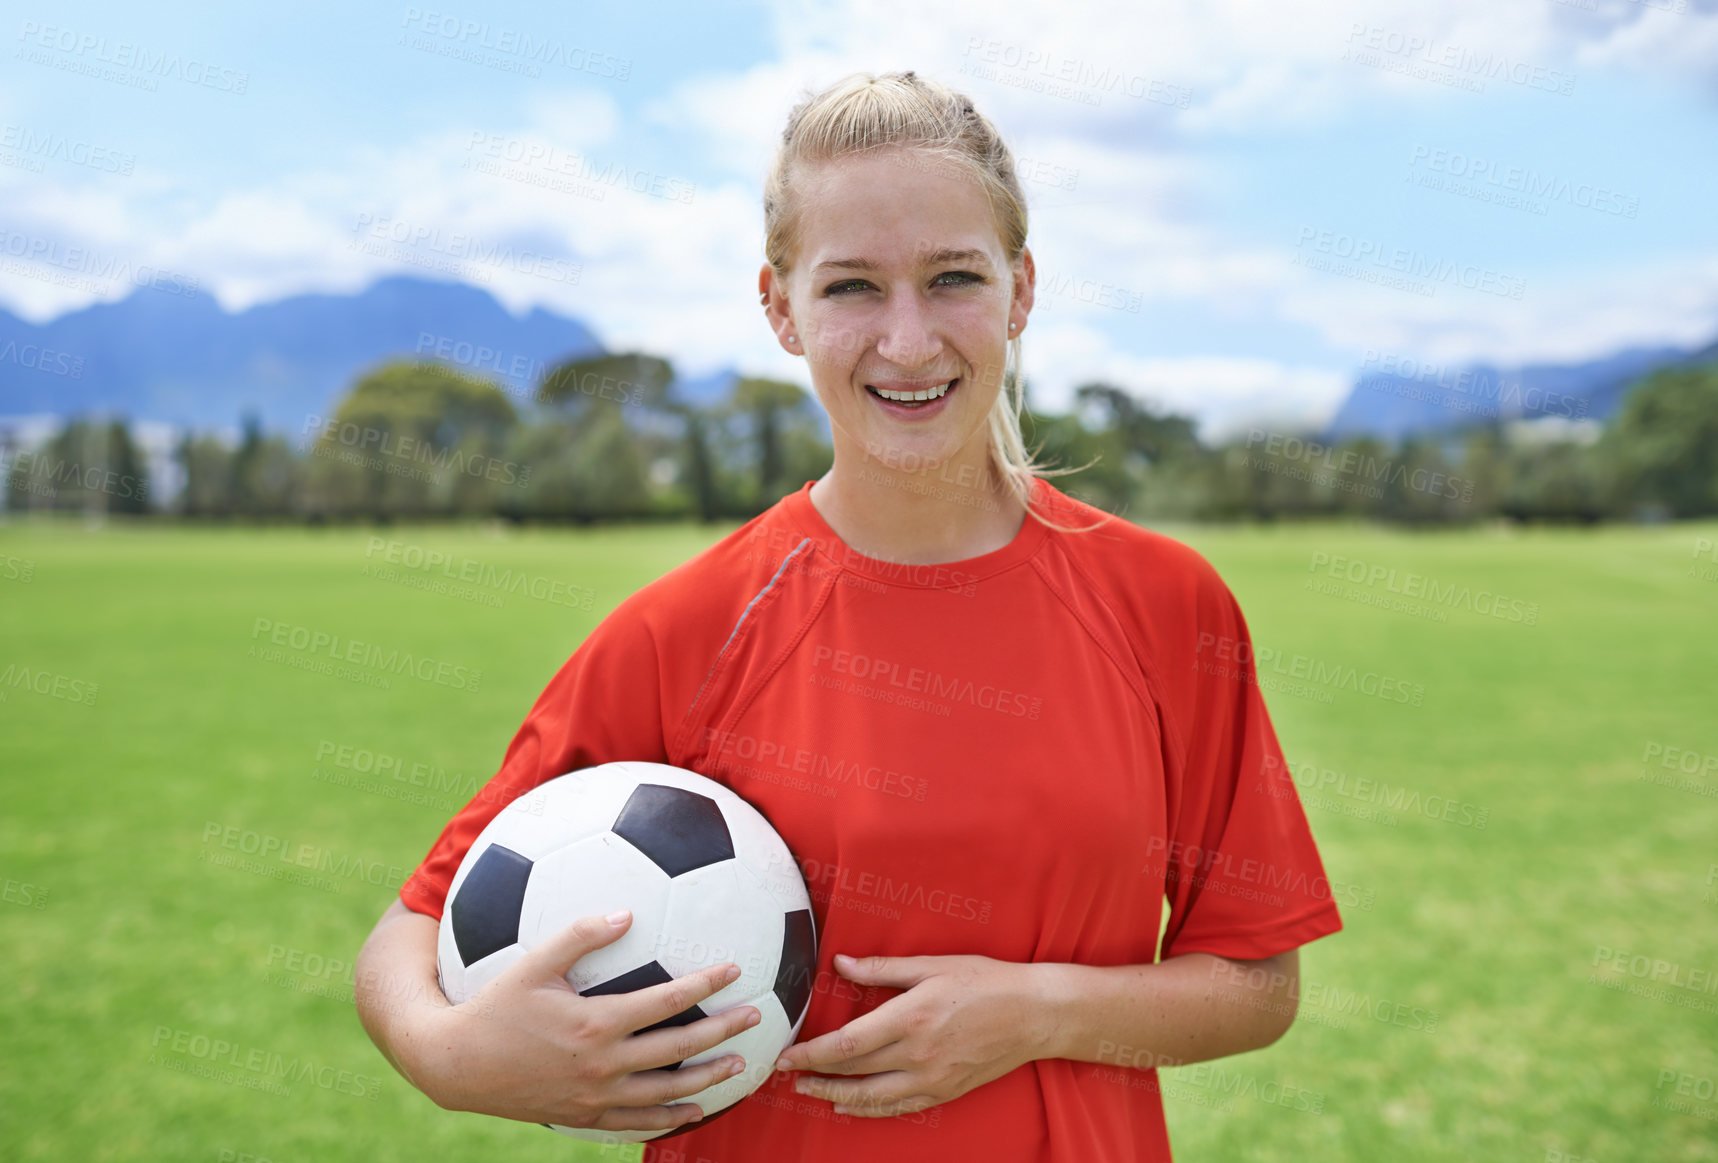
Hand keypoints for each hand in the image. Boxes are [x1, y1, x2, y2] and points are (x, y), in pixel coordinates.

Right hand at [415, 911, 762, 1133]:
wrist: (457, 1065)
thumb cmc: (494, 1005)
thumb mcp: (534, 963)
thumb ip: (581, 934)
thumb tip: (626, 912)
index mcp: (596, 1023)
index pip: (667, 1001)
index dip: (705, 983)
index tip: (734, 968)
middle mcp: (602, 1064)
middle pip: (678, 1048)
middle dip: (723, 1031)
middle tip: (756, 1017)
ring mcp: (595, 1096)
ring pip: (666, 1091)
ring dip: (708, 1078)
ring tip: (740, 1065)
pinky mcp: (584, 1116)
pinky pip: (636, 1122)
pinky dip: (669, 1116)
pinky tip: (693, 1109)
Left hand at [771, 952, 1053, 1117]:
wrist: (1034, 1014)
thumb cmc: (985, 981)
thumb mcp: (932, 965)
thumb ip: (882, 969)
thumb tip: (841, 964)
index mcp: (911, 1017)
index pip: (847, 1045)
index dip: (811, 1054)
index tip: (787, 1056)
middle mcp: (918, 1054)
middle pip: (853, 1074)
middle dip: (814, 1076)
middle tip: (786, 1073)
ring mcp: (933, 1078)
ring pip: (872, 1098)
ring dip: (835, 1097)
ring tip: (810, 1091)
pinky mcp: (946, 1092)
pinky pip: (898, 1108)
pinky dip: (869, 1110)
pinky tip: (850, 1106)